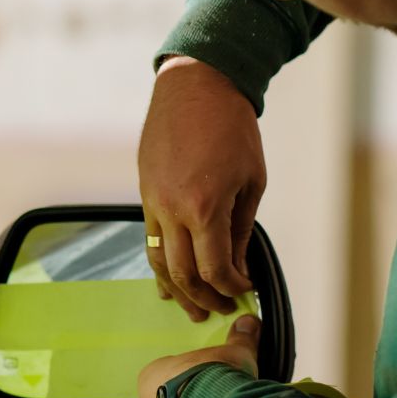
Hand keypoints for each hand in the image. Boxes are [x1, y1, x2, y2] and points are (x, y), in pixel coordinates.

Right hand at [140, 57, 263, 320]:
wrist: (195, 87)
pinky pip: (150, 239)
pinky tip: (170, 280)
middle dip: (204, 298)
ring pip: (159, 262)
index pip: (214, 269)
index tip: (244, 290)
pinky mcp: (144, 193)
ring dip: (177, 290)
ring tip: (193, 307)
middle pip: (183, 274)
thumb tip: (237, 265)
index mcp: (206, 207)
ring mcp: (153, 202)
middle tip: (221, 310)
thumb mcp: (251, 181)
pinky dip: (161, 264)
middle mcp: (173, 210)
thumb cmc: (231, 128)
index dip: (231, 287)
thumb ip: (240, 228)